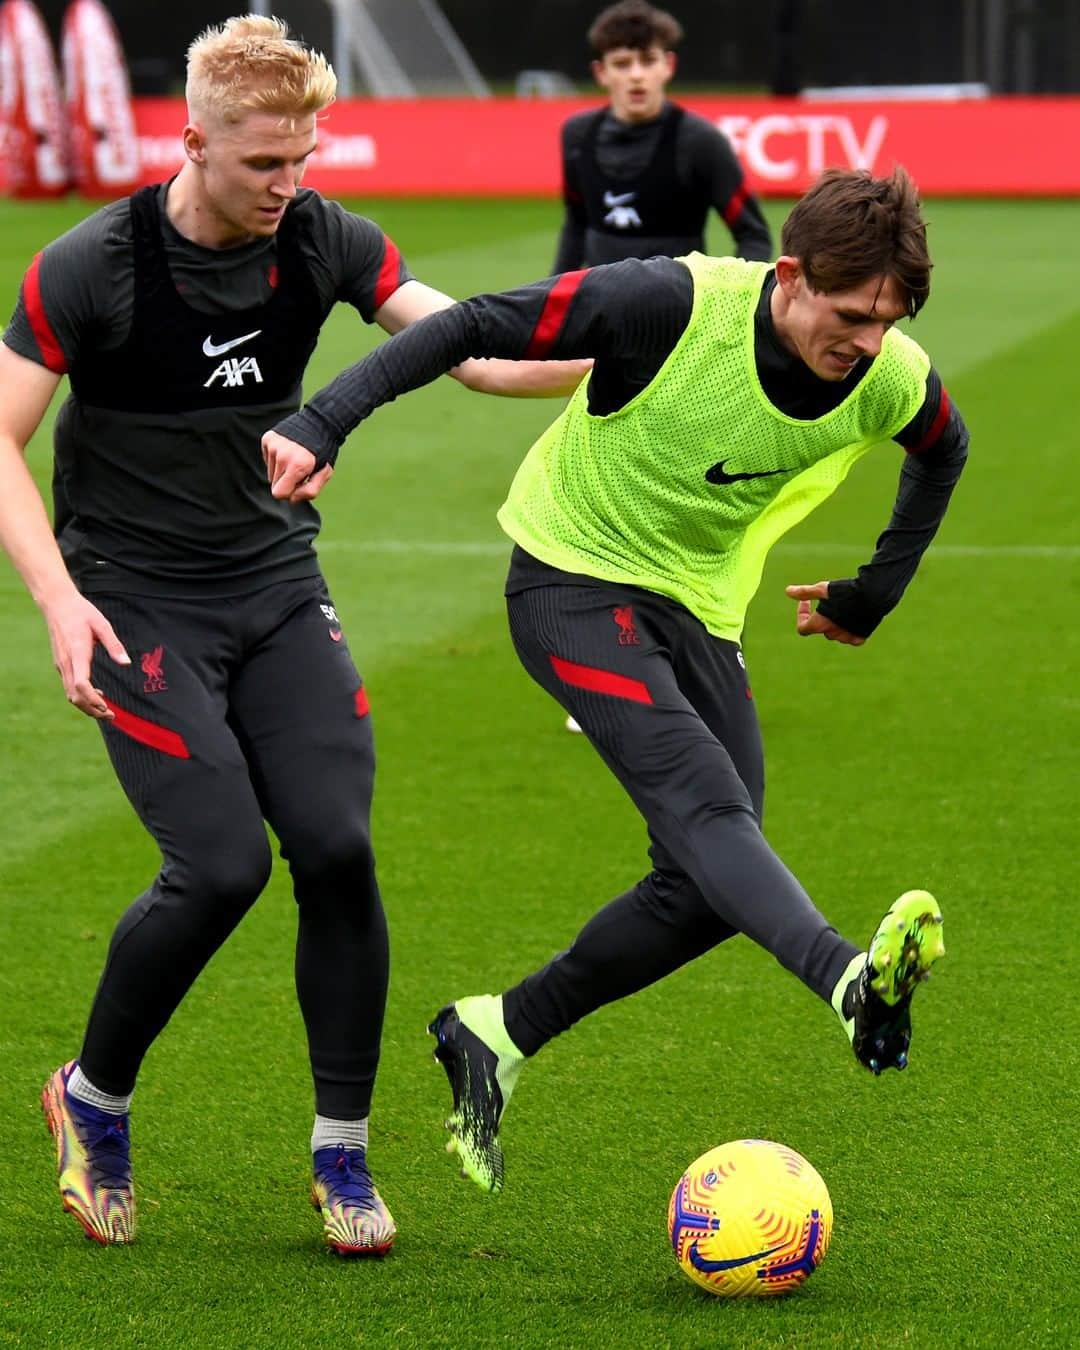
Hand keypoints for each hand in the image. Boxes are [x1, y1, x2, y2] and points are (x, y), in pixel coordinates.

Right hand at [43, 593, 129, 717]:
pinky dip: (81, 696)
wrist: (57, 604)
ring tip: (106, 711)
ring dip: (86, 706)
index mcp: (77, 652)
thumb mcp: (102, 624)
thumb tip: (126, 663)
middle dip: (91, 710)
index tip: (106, 707)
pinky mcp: (60, 663)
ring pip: (70, 694)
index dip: (92, 699)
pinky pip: (69, 686)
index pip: (80, 684)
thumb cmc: (82, 612)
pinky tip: (97, 695)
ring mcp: (61, 664)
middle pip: (74, 696)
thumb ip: (114, 645)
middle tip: (111, 716)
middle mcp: (66, 662)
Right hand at [261, 430, 333, 501]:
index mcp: (298, 466)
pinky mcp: (267, 439)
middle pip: (274, 484)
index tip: (298, 485)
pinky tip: (289, 450)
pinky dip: (277, 458)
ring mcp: (273, 446)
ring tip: (295, 458)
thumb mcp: (325, 473)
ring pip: (271, 472)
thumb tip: (291, 499)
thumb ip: (310, 492)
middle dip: (286, 481)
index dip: (288, 494)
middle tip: (300, 470)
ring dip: (282, 470)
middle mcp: (282, 455)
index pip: (278, 493)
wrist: (320, 422)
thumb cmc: (324, 451)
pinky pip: (267, 459)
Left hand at [785, 581, 865, 645]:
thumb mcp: (822, 589)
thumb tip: (787, 591)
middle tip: (830, 600)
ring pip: (836, 633)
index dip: (801, 615)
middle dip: (822, 617)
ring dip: (836, 623)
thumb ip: (805, 592)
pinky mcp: (860, 637)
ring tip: (844, 606)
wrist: (875, 594)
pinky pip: (851, 636)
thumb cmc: (846, 590)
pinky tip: (853, 617)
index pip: (802, 628)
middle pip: (821, 629)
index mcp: (820, 624)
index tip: (806, 602)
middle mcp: (832, 634)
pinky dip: (850, 629)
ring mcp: (847, 637)